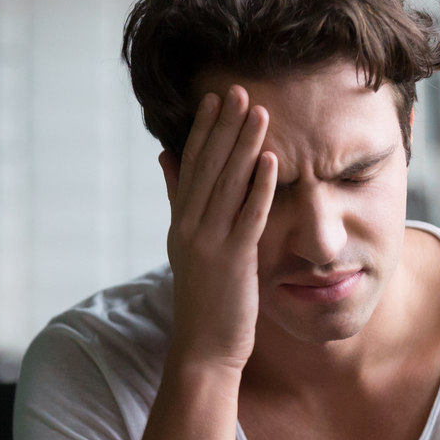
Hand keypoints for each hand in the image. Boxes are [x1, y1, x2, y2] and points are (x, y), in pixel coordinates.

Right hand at [159, 86, 277, 372]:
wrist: (202, 349)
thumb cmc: (203, 299)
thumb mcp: (186, 244)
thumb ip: (179, 199)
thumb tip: (166, 156)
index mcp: (180, 221)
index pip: (191, 166)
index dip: (205, 131)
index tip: (216, 98)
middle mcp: (189, 227)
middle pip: (208, 168)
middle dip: (225, 128)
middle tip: (240, 90)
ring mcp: (209, 243)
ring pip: (228, 186)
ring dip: (245, 147)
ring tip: (260, 113)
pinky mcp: (232, 261)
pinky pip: (248, 217)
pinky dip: (259, 188)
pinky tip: (272, 162)